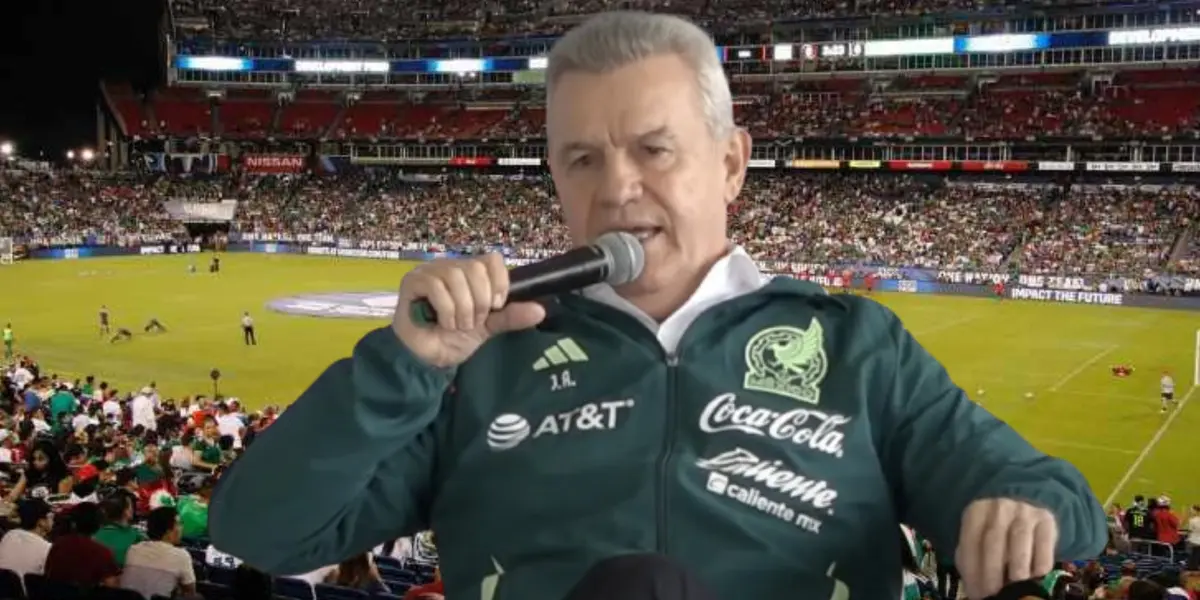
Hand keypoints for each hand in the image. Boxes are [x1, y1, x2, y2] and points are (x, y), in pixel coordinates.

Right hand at [393, 253, 545, 367]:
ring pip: (455, 276)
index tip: (497, 305)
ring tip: (459, 325)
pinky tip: (444, 323)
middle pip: (475, 268)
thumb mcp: (488, 327)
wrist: (428, 358)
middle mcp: (450, 266)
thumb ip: (510, 316)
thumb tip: (540, 310)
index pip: (492, 259)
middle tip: (475, 322)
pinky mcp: (412, 282)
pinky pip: (435, 286)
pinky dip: (446, 309)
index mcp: (470, 273)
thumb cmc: (454, 338)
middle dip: (480, 300)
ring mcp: (429, 272)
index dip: (499, 281)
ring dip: (463, 308)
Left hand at [956, 498, 1057, 599]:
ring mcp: (1024, 510)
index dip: (973, 569)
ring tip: (1014, 587)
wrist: (1022, 519)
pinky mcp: (1046, 518)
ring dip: (1017, 568)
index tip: (977, 591)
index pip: (971, 541)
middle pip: (994, 540)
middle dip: (993, 571)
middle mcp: (999, 507)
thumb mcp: (977, 546)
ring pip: (1020, 540)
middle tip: (994, 593)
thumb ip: (972, 562)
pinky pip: (1044, 544)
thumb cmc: (994, 540)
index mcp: (976, 511)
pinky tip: (1034, 577)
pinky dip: (1039, 564)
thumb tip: (976, 590)